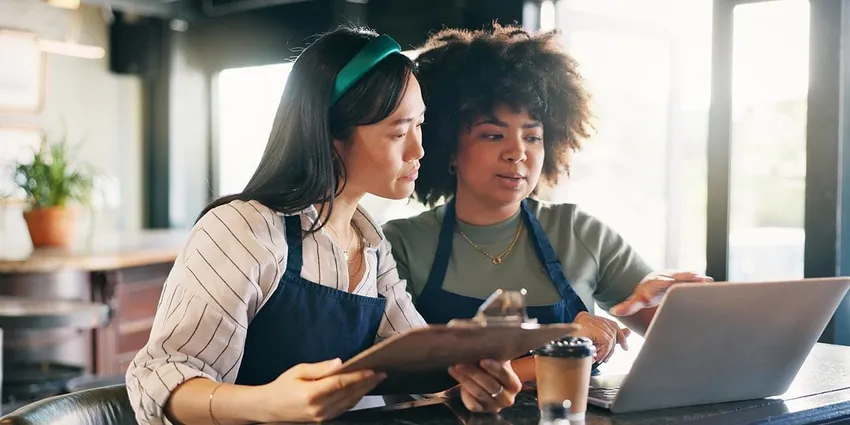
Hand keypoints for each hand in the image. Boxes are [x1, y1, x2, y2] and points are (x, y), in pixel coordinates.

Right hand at [262, 358, 385, 421]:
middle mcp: (319, 408)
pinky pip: (344, 408)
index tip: (372, 370)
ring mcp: (322, 417)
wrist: (269, 408)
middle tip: (381, 373)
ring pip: (349, 403)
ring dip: (364, 391)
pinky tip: (361, 390)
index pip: (341, 384)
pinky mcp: (323, 420)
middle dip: (367, 383)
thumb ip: (320, 368)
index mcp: (312, 394)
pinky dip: (355, 399)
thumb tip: (338, 363)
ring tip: (375, 380)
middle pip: (349, 394)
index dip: (358, 377)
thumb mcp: (298, 371)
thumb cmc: (282, 386)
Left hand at [448, 359, 522, 412]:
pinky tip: (459, 381)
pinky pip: (472, 404)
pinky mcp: (483, 411)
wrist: (488, 379)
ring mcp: (495, 406)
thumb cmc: (492, 366)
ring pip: (479, 394)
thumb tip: (476, 339)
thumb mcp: (496, 358)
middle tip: (460, 363)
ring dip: (464, 380)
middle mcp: (507, 398)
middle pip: (490, 385)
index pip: (505, 376)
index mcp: (514, 384)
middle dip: (473, 373)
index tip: (482, 360)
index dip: (494, 369)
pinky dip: (465, 393)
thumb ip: (491, 352)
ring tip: (454, 368)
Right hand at [573, 311, 629, 363]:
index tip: (624, 345)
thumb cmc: (572, 352)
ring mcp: (586, 322)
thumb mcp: (595, 343)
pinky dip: (604, 352)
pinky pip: (605, 342)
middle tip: (608, 357)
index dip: (619, 334)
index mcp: (585, 318)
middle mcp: (586, 317)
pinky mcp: (588, 328)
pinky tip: (597, 357)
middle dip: (614, 345)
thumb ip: (612, 336)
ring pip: (609, 336)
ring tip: (599, 358)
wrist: (558, 356)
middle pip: (612, 328)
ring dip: (607, 351)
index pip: (609, 322)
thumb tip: (627, 332)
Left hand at [610, 271, 713, 316]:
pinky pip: (697, 281)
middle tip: (697, 277)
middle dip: (686, 276)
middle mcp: (668, 278)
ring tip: (709, 281)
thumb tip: (614, 311)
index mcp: (655, 283)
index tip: (670, 282)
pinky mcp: (688, 282)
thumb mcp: (636, 301)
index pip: (659, 281)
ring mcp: (679, 278)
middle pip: (678, 276)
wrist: (654, 283)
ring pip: (689, 277)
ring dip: (698, 278)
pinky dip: (704, 283)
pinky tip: (715, 287)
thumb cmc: (645, 295)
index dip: (664, 282)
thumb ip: (627, 306)